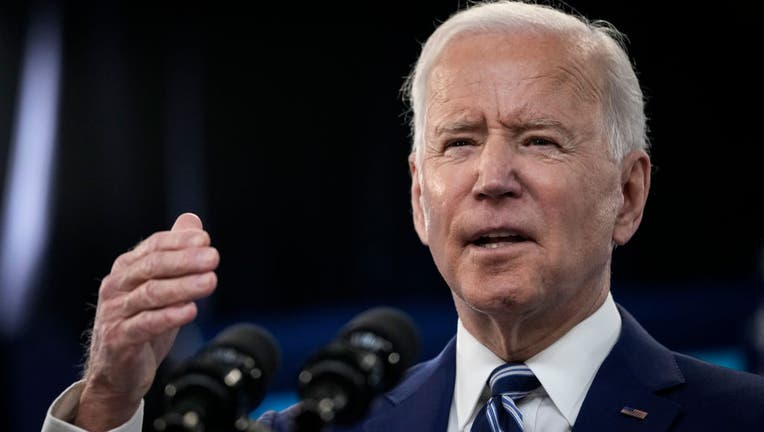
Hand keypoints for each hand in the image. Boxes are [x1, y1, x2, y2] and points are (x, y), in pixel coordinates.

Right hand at [74, 213, 218, 430]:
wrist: (117, 371)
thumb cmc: (141, 323)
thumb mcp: (159, 285)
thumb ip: (174, 253)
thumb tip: (191, 220)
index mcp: (126, 269)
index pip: (153, 247)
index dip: (179, 242)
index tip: (206, 240)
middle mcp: (116, 286)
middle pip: (152, 267)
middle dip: (185, 260)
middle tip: (213, 258)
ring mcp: (114, 313)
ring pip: (151, 294)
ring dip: (183, 286)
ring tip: (210, 282)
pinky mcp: (118, 339)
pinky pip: (145, 325)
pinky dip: (169, 316)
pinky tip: (190, 310)